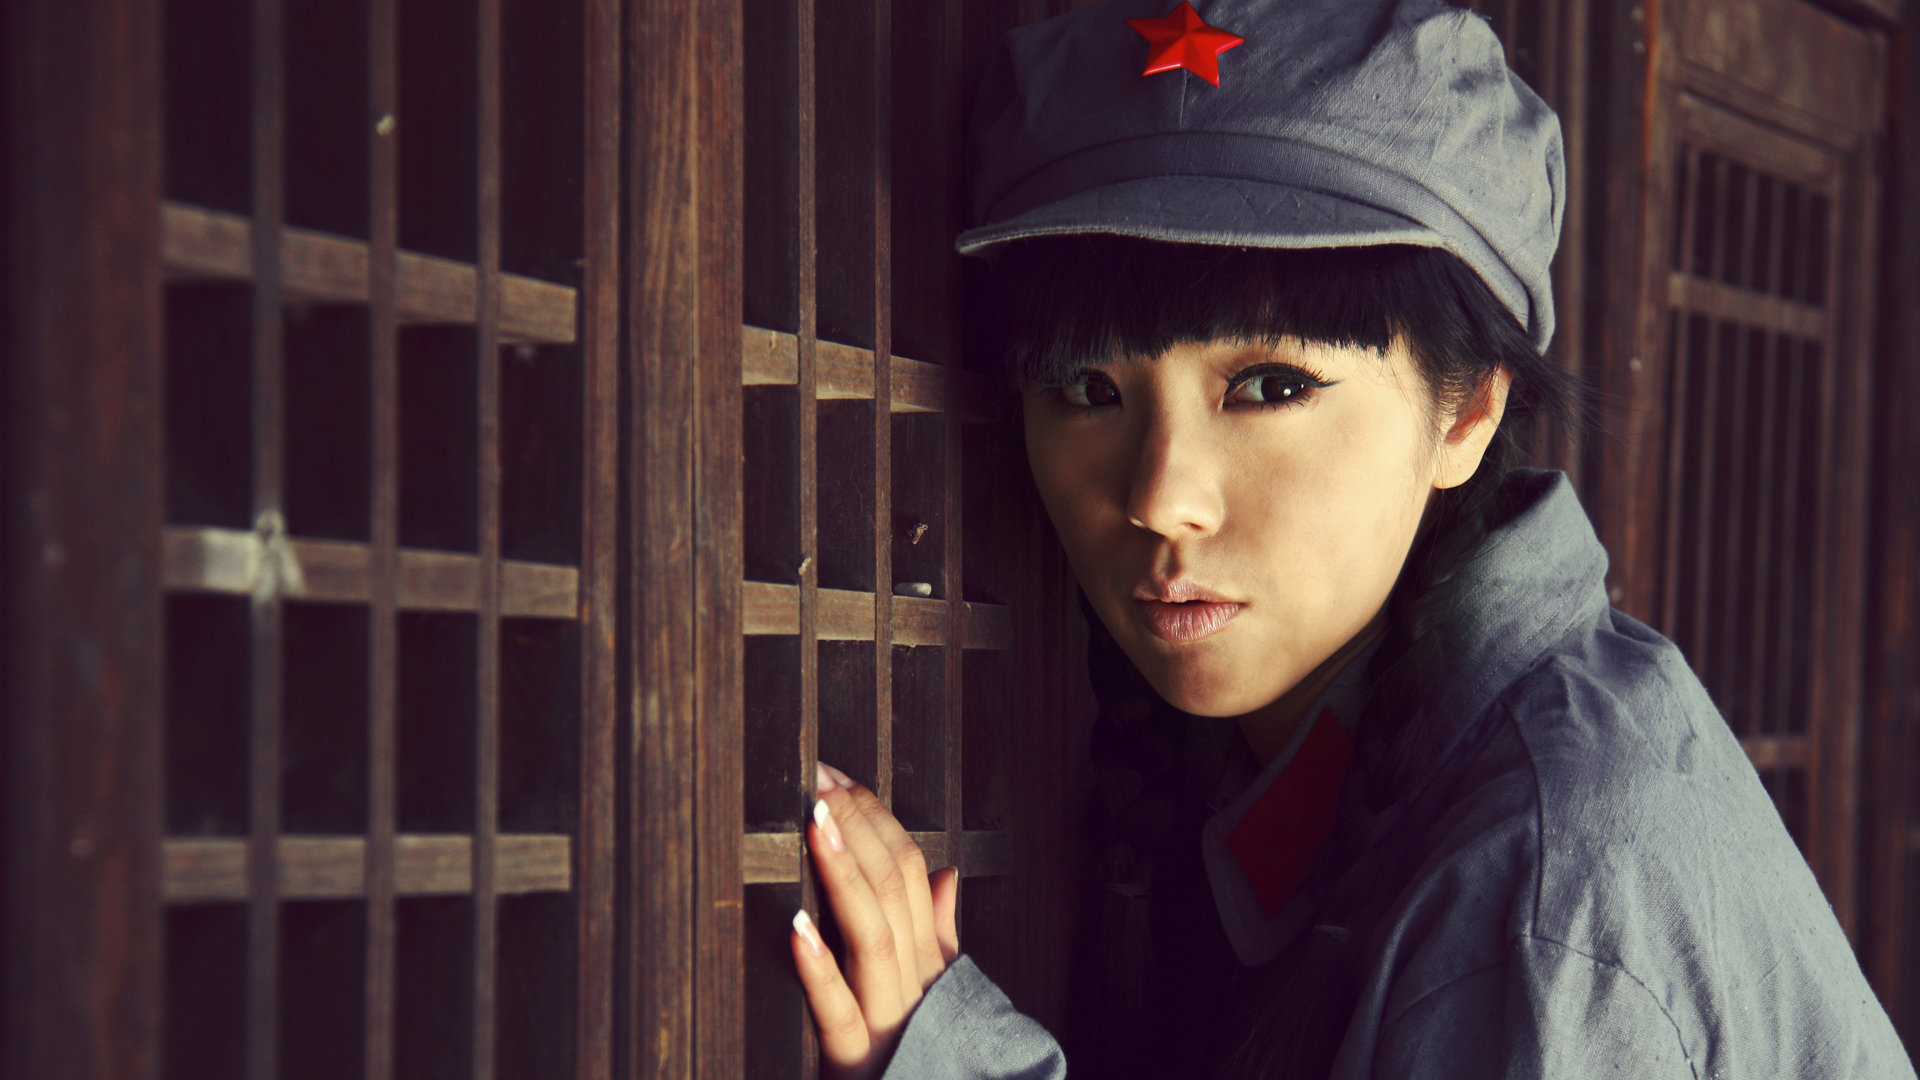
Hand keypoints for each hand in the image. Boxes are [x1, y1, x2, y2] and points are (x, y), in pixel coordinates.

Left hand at [792, 762, 960, 1079]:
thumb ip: (939, 934)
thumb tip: (947, 873)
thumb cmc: (922, 1058)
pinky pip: (838, 1013)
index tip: (843, 779)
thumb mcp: (939, 995)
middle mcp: (915, 985)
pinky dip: (820, 970)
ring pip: (872, 936)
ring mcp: (888, 1023)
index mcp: (932, 964)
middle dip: (857, 828)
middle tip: (819, 780)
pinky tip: (796, 928)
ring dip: (843, 873)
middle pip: (893, 891)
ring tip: (815, 824)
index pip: (913, 873)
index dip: (879, 820)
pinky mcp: (856, 1064)